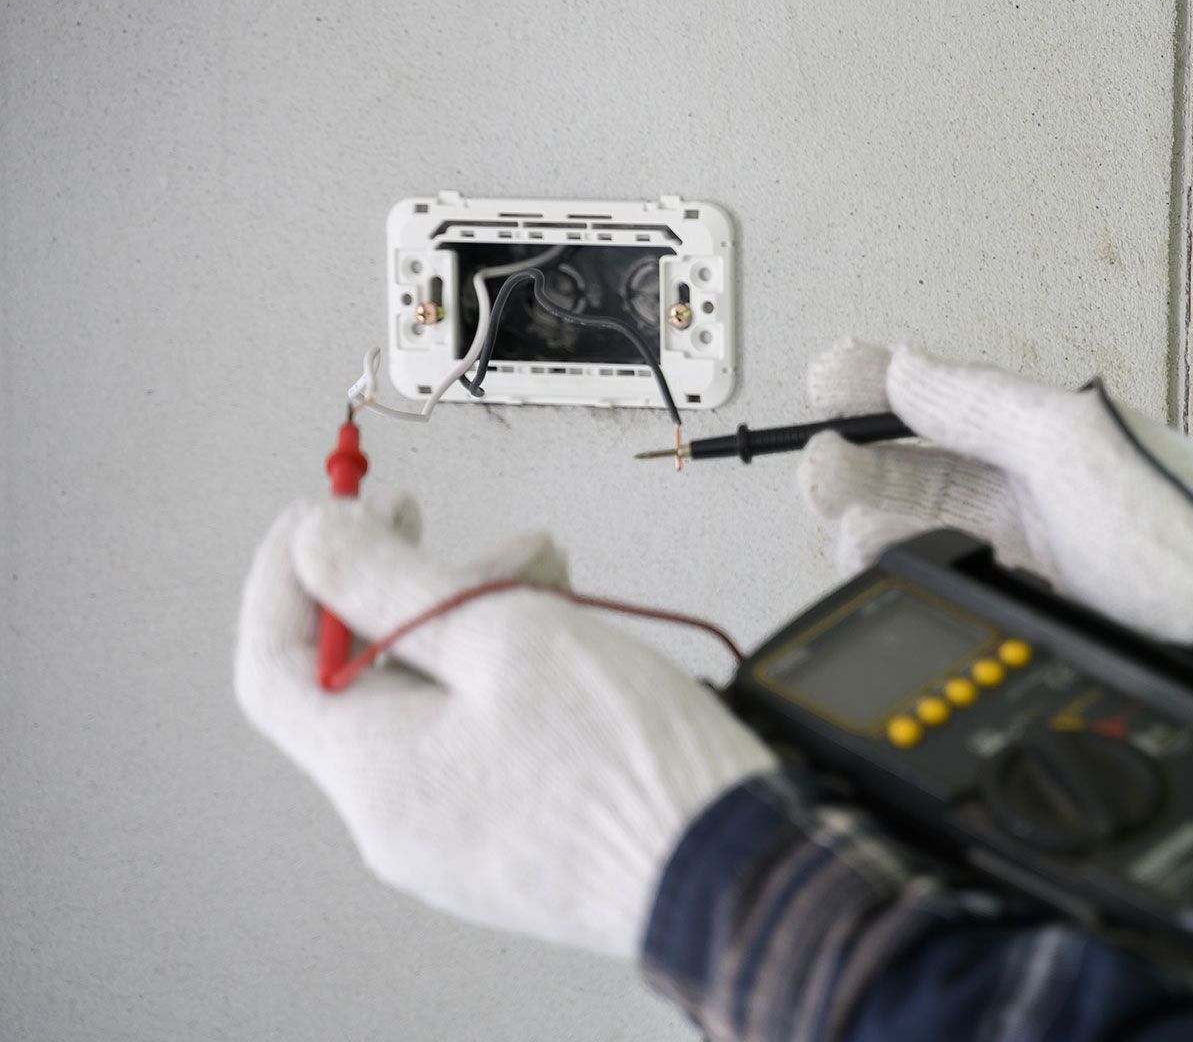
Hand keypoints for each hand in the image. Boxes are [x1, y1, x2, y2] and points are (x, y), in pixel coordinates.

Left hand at [234, 494, 773, 957]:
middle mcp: (403, 818)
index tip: (327, 513)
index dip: (289, 574)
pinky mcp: (517, 836)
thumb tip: (315, 542)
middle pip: (363, 675)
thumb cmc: (628, 765)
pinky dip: (507, 671)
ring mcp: (461, 835)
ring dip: (471, 617)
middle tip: (441, 526)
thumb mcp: (504, 633)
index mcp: (376, 775)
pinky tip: (564, 631)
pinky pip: (480, 737)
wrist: (733, 866)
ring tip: (544, 575)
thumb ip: (392, 580)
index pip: (274, 665)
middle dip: (405, 583)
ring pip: (432, 699)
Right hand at [797, 341, 1192, 649]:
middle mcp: (1035, 480)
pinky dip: (905, 565)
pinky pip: (940, 572)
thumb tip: (907, 366)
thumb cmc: (1182, 537)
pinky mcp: (1024, 599)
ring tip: (854, 528)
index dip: (878, 382)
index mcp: (1051, 428)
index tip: (824, 383)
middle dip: (858, 459)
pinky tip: (892, 565)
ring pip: (922, 520)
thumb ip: (980, 403)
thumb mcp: (1070, 446)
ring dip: (874, 519)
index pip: (945, 392)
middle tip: (819, 469)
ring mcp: (1028, 543)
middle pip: (920, 460)